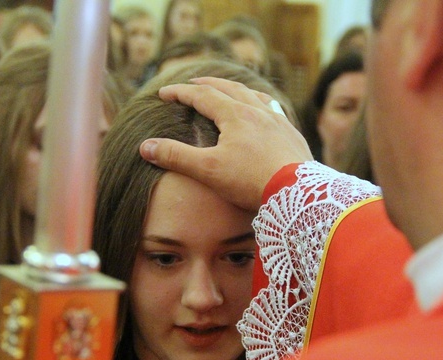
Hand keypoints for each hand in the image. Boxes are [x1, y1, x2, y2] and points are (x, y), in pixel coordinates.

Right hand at [139, 77, 312, 210]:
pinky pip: (274, 110)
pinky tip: (264, 112)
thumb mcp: (207, 170)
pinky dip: (261, 104)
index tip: (163, 93)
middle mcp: (257, 111)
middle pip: (229, 88)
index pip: (202, 96)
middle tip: (193, 83)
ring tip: (229, 90)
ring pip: (254, 95)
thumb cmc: (251, 181)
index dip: (180, 93)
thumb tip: (146, 147)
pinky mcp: (292, 135)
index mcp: (235, 115)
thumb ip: (176, 157)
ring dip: (237, 90)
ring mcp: (278, 122)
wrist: (297, 193)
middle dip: (207, 84)